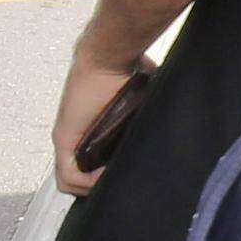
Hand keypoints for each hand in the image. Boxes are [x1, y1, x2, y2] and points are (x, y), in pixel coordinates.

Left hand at [53, 52, 137, 196]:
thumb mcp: (144, 102)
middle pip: (82, 180)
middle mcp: (78, 139)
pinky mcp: (64, 138)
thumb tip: (176, 128)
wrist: (111, 54)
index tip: (131, 180)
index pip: (94, 170)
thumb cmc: (129, 71)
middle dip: (104, 186)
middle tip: (126, 184)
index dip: (110, 179)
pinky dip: (88, 183)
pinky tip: (107, 176)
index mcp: (95, 133)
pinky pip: (68, 176)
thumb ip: (150, 118)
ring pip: (72, 182)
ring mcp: (67, 140)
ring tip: (118, 179)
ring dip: (96, 187)